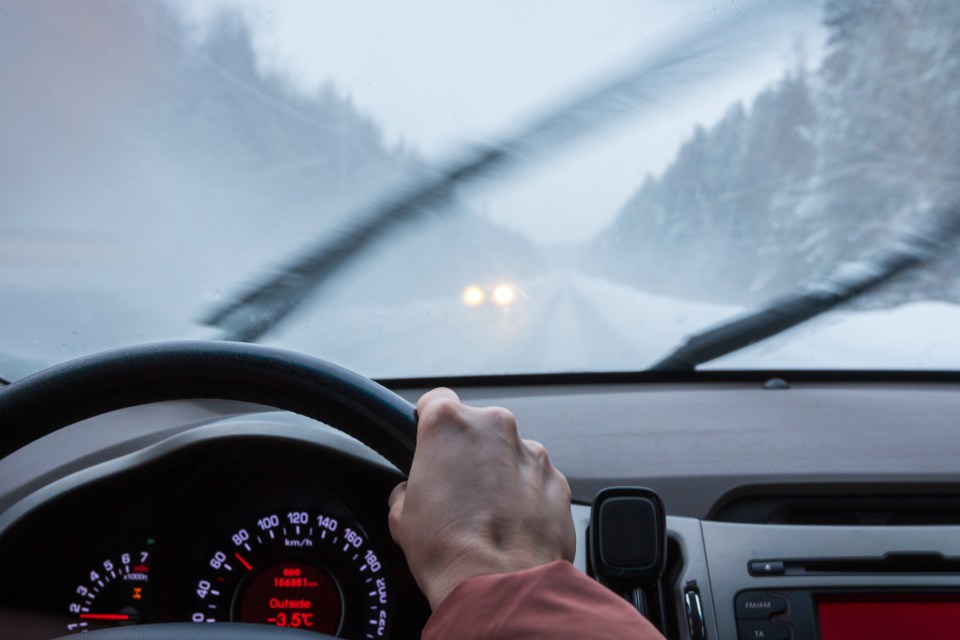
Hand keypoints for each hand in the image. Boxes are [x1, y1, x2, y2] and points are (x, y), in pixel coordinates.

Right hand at [388, 388, 575, 609]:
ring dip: (498, 475)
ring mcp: (531, 452)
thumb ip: (408, 487)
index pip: (435, 401)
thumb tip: (411, 493)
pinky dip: (524, 496)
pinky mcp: (557, 480)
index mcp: (449, 424)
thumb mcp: (401, 515)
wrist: (500, 587)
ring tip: (485, 516)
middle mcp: (495, 428)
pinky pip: (534, 479)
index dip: (428, 423)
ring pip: (508, 453)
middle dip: (466, 454)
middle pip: (476, 428)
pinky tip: (510, 527)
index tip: (429, 442)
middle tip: (454, 492)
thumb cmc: (450, 551)